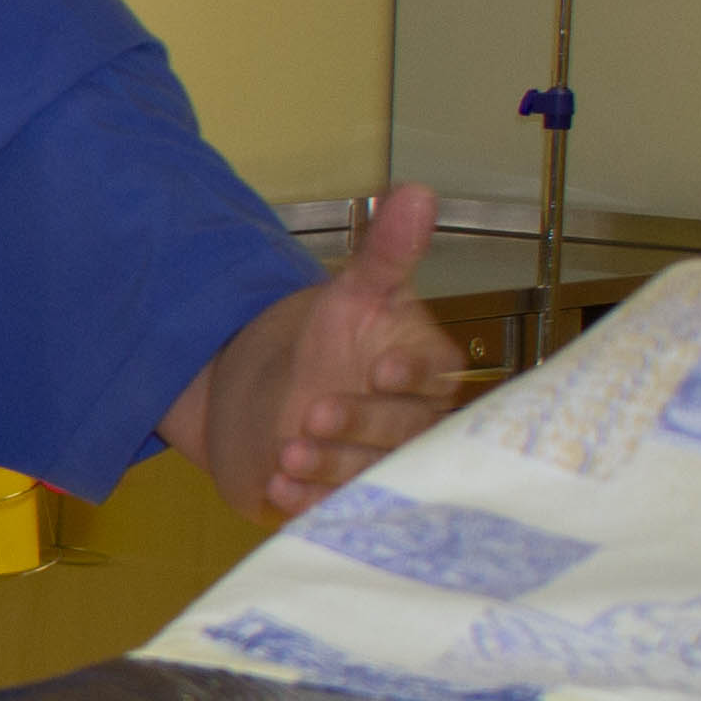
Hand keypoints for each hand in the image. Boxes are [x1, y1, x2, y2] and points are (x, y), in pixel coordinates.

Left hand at [195, 185, 473, 519]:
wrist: (268, 389)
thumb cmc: (328, 341)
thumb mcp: (352, 293)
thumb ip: (387, 253)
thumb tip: (418, 193)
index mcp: (426, 374)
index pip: (432, 379)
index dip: (409, 376)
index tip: (381, 366)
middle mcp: (411, 426)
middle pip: (402, 434)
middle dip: (359, 426)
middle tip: (314, 412)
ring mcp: (377, 466)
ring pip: (368, 475)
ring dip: (330, 469)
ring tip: (286, 454)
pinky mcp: (340, 500)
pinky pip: (335, 508)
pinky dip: (308, 503)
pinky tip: (278, 489)